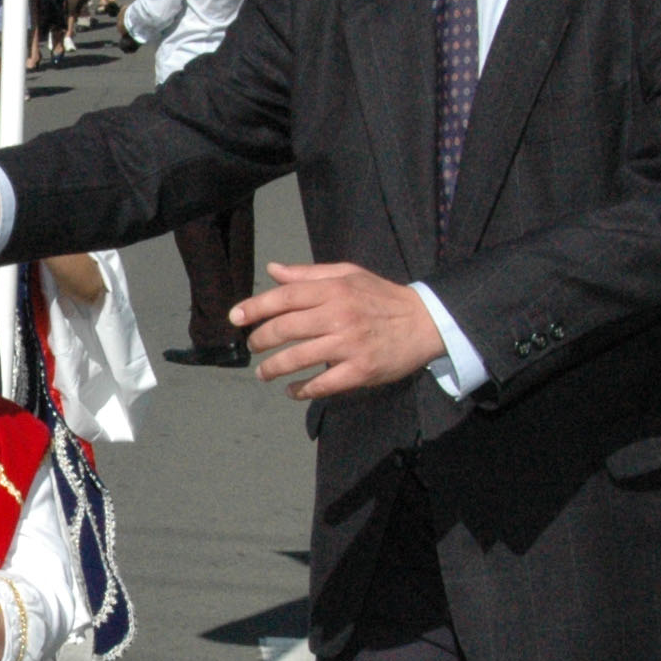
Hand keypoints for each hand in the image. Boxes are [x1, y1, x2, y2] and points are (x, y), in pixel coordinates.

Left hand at [230, 261, 446, 399]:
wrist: (425, 322)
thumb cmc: (381, 297)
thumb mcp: (349, 275)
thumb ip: (309, 274)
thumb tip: (273, 270)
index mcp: (334, 289)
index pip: (285, 297)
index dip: (256, 307)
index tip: (235, 317)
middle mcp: (339, 315)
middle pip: (286, 328)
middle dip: (261, 340)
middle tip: (253, 346)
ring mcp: (349, 345)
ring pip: (298, 358)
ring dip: (273, 368)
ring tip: (263, 373)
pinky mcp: (360, 371)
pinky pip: (323, 384)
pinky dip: (302, 390)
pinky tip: (291, 391)